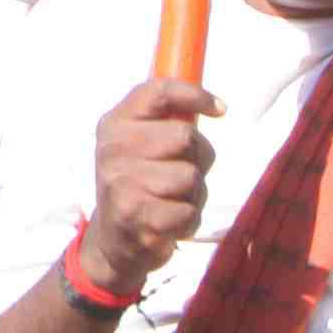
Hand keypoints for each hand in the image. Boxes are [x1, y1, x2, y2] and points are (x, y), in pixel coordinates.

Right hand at [82, 74, 217, 291]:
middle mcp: (113, 149)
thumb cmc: (138, 183)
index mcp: (114, 124)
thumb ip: (166, 121)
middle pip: (185, 136)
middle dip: (198, 158)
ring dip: (194, 194)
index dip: (195, 95)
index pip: (158, 92)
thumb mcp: (139, 143)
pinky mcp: (136, 216)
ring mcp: (122, 183)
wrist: (112, 241)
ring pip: (190, 176)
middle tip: (182, 173)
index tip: (220, 109)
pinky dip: (188, 220)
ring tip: (173, 201)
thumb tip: (216, 105)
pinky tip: (169, 222)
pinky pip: (189, 211)